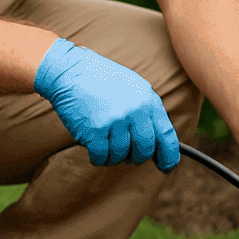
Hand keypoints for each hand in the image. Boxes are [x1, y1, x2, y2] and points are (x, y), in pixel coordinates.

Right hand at [34, 38, 180, 172]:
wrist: (70, 71)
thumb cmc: (102, 80)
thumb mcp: (133, 88)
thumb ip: (147, 113)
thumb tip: (157, 144)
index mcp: (148, 101)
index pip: (167, 136)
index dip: (168, 156)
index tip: (166, 167)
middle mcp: (135, 111)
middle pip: (144, 151)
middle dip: (135, 157)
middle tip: (126, 154)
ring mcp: (115, 121)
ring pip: (120, 156)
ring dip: (112, 156)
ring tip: (104, 141)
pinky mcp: (95, 131)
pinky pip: (101, 158)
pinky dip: (97, 157)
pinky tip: (93, 145)